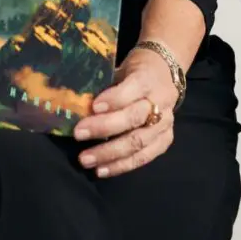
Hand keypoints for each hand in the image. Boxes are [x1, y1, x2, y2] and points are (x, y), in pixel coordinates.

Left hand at [72, 46, 177, 177]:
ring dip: (110, 154)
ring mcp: (165, 124)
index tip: (92, 107)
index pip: (133, 89)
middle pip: (134, 118)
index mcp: (148, 79)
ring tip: (86, 160)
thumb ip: (105, 86)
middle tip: (78, 134)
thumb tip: (75, 103)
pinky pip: (144, 157)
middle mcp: (160, 102)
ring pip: (138, 142)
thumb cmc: (134, 71)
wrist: (165, 73)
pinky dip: (122, 166)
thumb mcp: (121, 69)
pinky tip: (102, 170)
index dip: (113, 99)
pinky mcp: (165, 140)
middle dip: (104, 128)